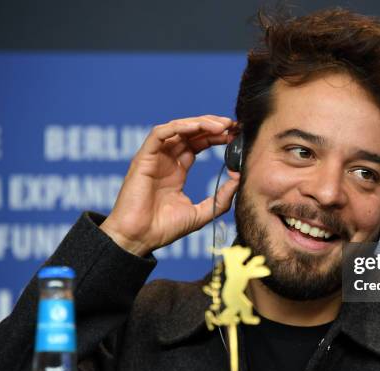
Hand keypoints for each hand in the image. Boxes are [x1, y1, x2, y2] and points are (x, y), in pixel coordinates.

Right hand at [100, 115, 239, 255]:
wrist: (139, 239)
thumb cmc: (164, 229)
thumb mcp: (202, 212)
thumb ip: (221, 197)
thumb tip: (239, 178)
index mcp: (177, 170)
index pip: (199, 143)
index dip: (217, 136)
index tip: (236, 135)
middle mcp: (166, 160)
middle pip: (190, 132)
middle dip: (213, 125)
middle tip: (233, 126)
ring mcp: (154, 157)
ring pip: (177, 128)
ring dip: (200, 123)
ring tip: (221, 126)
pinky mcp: (143, 158)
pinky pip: (159, 134)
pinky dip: (178, 127)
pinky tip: (197, 127)